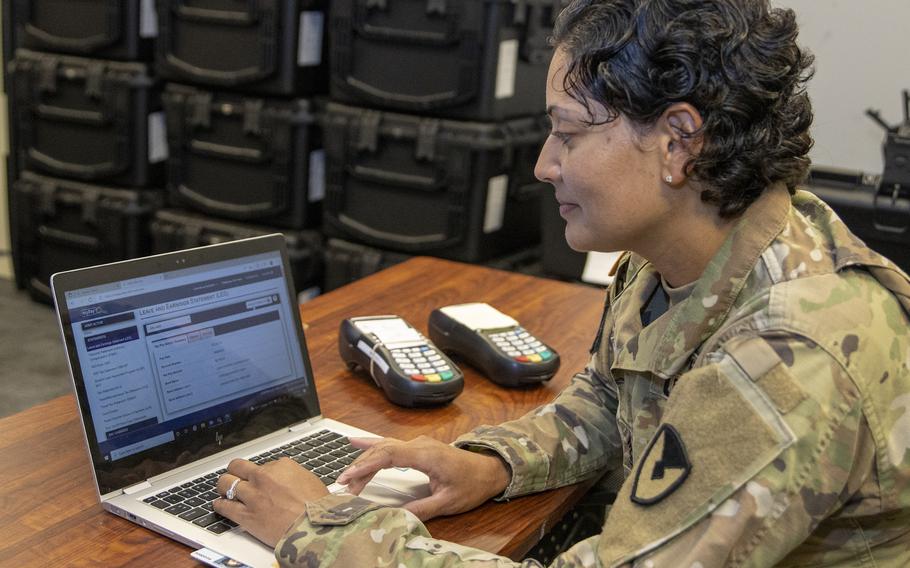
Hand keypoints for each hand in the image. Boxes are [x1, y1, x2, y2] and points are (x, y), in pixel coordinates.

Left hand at [214, 457, 328, 547]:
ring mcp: (252, 495)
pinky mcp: (245, 514)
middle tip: (235, 476)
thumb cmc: (317, 508)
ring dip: (224, 486)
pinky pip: (223, 506)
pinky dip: (220, 505)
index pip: (263, 464)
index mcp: (282, 466)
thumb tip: (286, 480)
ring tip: (224, 490)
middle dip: (235, 471)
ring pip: (226, 483)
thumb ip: (292, 477)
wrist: (313, 528)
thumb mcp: (309, 481)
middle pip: (238, 466)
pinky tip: (220, 505)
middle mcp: (263, 477)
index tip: (261, 479)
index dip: (262, 473)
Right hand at [336, 435, 510, 520]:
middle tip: (343, 484)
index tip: (350, 477)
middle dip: (360, 466)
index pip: (389, 456)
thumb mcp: (449, 502)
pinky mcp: (417, 448)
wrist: (489, 470)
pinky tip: (356, 442)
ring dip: (364, 460)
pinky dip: (372, 447)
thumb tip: (397, 517)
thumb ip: (422, 509)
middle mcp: (420, 445)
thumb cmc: (472, 484)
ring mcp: (418, 444)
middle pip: (382, 450)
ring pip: (384, 447)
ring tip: (346, 476)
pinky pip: (390, 445)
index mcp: (427, 455)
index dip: (366, 465)